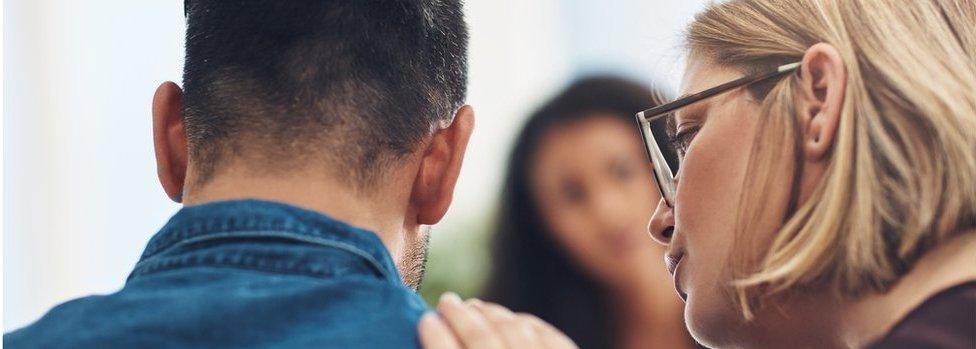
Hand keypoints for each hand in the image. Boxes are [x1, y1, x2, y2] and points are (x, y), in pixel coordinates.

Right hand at [418, 292, 577, 348]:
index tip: (426, 318)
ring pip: (513, 331)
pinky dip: (527, 325)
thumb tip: (433, 323)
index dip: (436, 337)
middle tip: (445, 300)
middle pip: (481, 341)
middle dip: (459, 316)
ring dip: (491, 314)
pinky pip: (548, 337)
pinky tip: (512, 320)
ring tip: (474, 306)